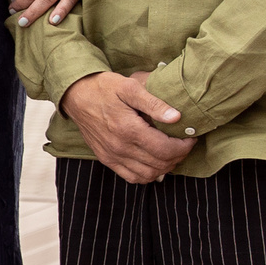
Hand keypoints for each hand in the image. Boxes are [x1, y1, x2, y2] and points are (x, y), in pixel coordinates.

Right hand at [60, 71, 192, 184]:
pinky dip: (148, 175)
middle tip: (184, 144)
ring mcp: (112, 156)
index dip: (184, 147)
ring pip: (148, 175)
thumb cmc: (103, 88)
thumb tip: (176, 117)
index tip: (190, 137)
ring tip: (172, 153)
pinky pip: (132, 177)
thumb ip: (154, 103)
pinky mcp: (107, 159)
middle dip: (178, 156)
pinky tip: (154, 163)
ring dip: (165, 167)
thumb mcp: (129, 87)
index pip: (166, 149)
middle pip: (160, 164)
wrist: (75, 95)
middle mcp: (120, 147)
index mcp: (129, 130)